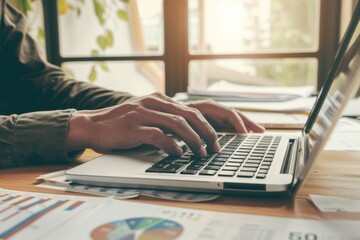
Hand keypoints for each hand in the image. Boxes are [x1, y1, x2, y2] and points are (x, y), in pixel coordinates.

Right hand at [66, 92, 263, 156]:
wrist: (93, 125)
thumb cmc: (124, 126)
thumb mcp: (150, 118)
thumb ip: (170, 122)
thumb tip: (194, 136)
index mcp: (163, 100)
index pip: (198, 107)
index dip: (221, 118)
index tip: (240, 131)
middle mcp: (156, 102)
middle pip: (193, 113)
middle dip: (212, 130)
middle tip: (222, 146)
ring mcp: (144, 112)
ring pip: (179, 123)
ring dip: (195, 140)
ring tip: (204, 154)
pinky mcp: (133, 125)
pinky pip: (158, 135)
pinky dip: (171, 145)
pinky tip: (178, 154)